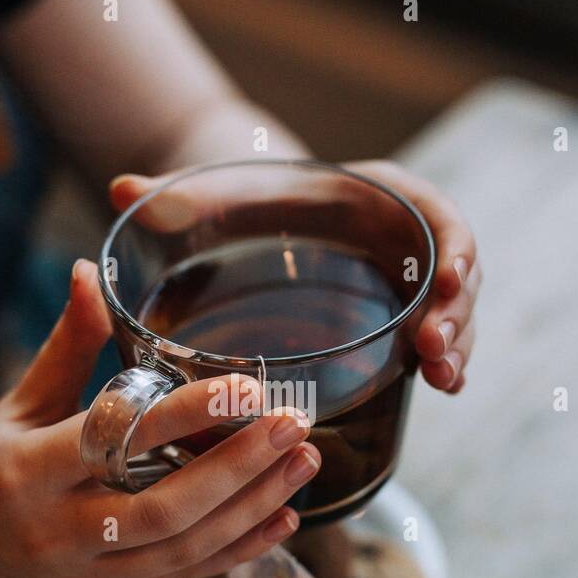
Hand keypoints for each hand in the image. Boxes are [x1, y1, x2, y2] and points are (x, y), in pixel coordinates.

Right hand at [0, 260, 319, 577]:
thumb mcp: (14, 408)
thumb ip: (65, 348)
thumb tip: (91, 272)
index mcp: (29, 472)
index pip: (117, 440)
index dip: (186, 415)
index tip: (248, 385)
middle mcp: (60, 530)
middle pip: (165, 507)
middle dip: (240, 468)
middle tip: (294, 425)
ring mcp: (89, 573)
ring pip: (185, 548)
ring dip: (252, 507)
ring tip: (302, 462)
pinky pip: (186, 577)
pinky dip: (239, 550)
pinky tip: (284, 518)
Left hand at [110, 159, 479, 394]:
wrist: (258, 224)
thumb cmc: (241, 207)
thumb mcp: (215, 200)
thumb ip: (175, 197)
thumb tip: (121, 188)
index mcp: (375, 196)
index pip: (436, 213)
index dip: (453, 245)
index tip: (447, 277)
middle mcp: (402, 237)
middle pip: (455, 271)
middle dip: (456, 311)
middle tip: (434, 349)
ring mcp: (408, 282)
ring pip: (453, 312)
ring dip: (456, 344)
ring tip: (442, 379)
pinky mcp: (401, 319)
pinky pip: (435, 341)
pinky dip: (442, 362)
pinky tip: (438, 389)